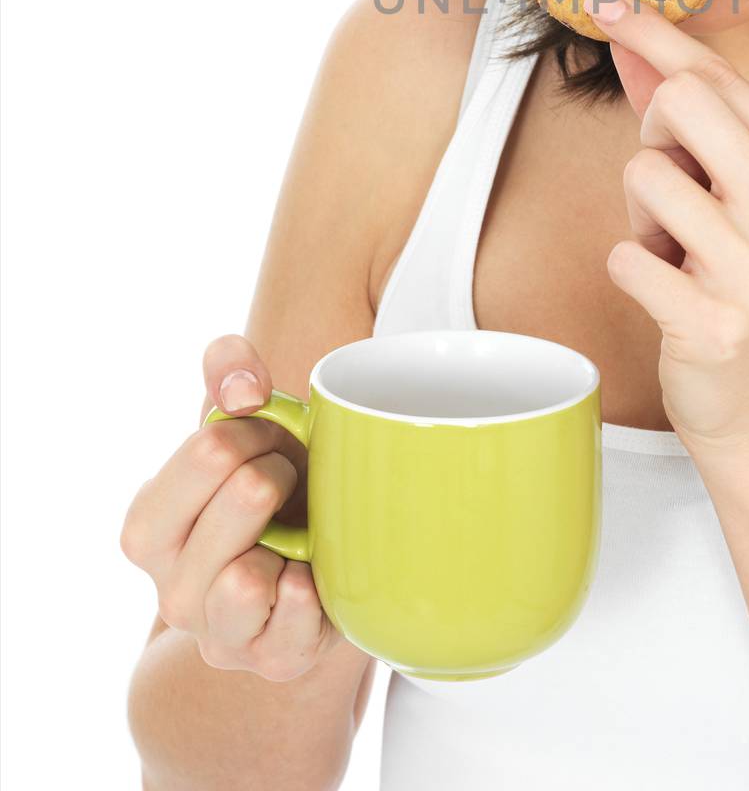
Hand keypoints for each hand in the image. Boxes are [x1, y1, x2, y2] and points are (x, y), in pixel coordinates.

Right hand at [119, 334, 345, 681]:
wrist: (316, 563)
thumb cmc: (272, 486)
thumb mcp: (245, 420)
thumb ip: (228, 370)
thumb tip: (244, 389)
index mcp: (148, 528)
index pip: (210, 449)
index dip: (257, 432)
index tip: (265, 444)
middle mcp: (170, 591)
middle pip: (244, 494)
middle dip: (281, 471)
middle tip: (284, 486)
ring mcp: (218, 634)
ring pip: (248, 577)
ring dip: (294, 533)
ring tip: (293, 534)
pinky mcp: (271, 661)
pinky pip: (295, 619)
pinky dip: (315, 588)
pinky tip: (311, 575)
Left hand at [591, 0, 748, 455]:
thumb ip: (701, 121)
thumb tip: (636, 44)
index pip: (717, 76)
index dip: (655, 35)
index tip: (607, 3)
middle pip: (681, 103)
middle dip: (655, 140)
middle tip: (677, 195)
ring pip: (644, 176)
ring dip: (643, 218)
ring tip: (681, 255)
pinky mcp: (715, 321)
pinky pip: (625, 256)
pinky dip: (633, 270)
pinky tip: (672, 296)